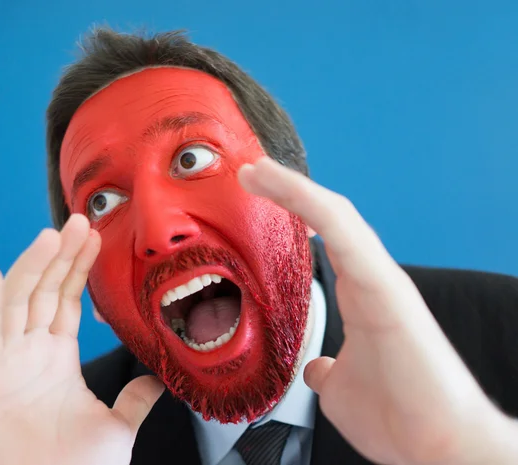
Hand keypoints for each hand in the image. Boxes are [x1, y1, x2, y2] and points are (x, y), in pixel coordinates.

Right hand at [0, 214, 163, 464]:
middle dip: (62, 256)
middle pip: (46, 291)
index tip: (94, 239)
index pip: (68, 301)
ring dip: (34, 266)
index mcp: (59, 359)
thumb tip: (158, 379)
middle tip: (79, 221)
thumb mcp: (115, 423)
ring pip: (20, 300)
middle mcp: (31, 353)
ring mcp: (8, 361)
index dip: (79, 269)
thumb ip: (134, 397)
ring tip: (53, 234)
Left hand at [239, 158, 517, 464]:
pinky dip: (310, 205)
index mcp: (361, 294)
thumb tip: (314, 368)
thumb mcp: (340, 389)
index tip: (256, 196)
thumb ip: (324, 370)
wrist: (436, 450)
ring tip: (254, 170)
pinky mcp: (386, 288)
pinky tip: (281, 187)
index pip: (323, 237)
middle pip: (326, 217)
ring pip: (335, 215)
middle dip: (287, 190)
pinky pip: (344, 234)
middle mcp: (372, 278)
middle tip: (248, 171)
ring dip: (293, 188)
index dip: (292, 212)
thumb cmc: (396, 417)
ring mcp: (381, 279)